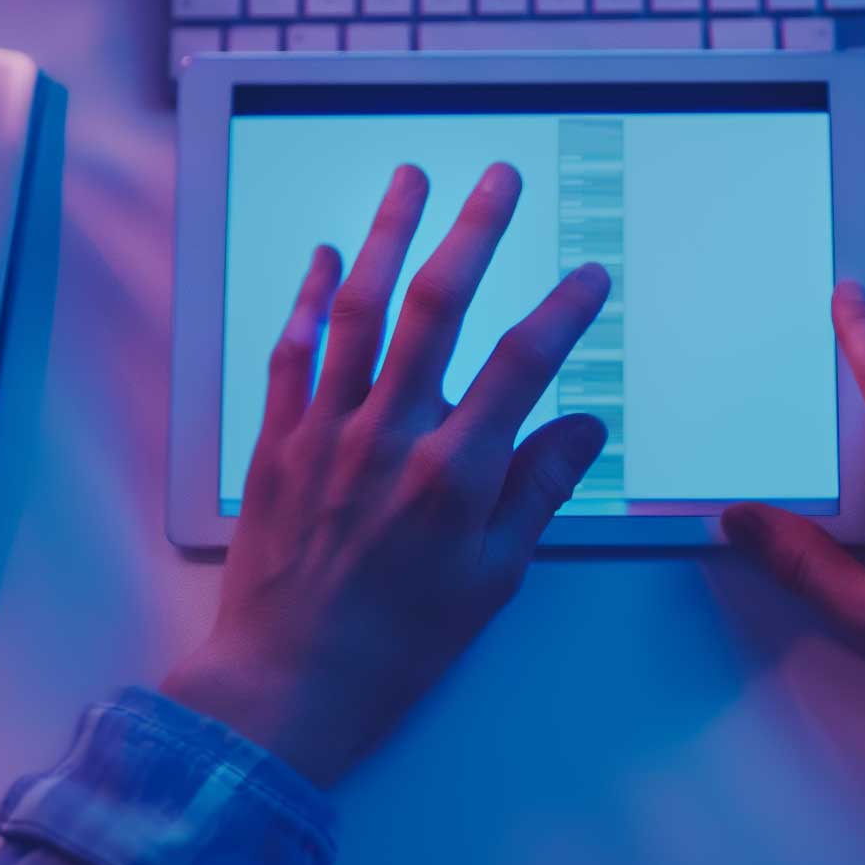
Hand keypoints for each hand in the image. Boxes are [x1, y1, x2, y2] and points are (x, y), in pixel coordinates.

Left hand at [160, 162, 613, 788]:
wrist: (285, 688)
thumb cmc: (396, 646)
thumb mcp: (491, 581)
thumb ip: (536, 493)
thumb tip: (583, 429)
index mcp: (452, 475)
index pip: (521, 367)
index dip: (562, 313)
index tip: (588, 276)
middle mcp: (387, 437)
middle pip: (436, 309)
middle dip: (472, 232)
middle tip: (497, 176)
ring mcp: (325, 433)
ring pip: (358, 311)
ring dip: (385, 235)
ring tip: (409, 178)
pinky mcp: (276, 444)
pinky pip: (291, 353)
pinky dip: (308, 299)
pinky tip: (324, 256)